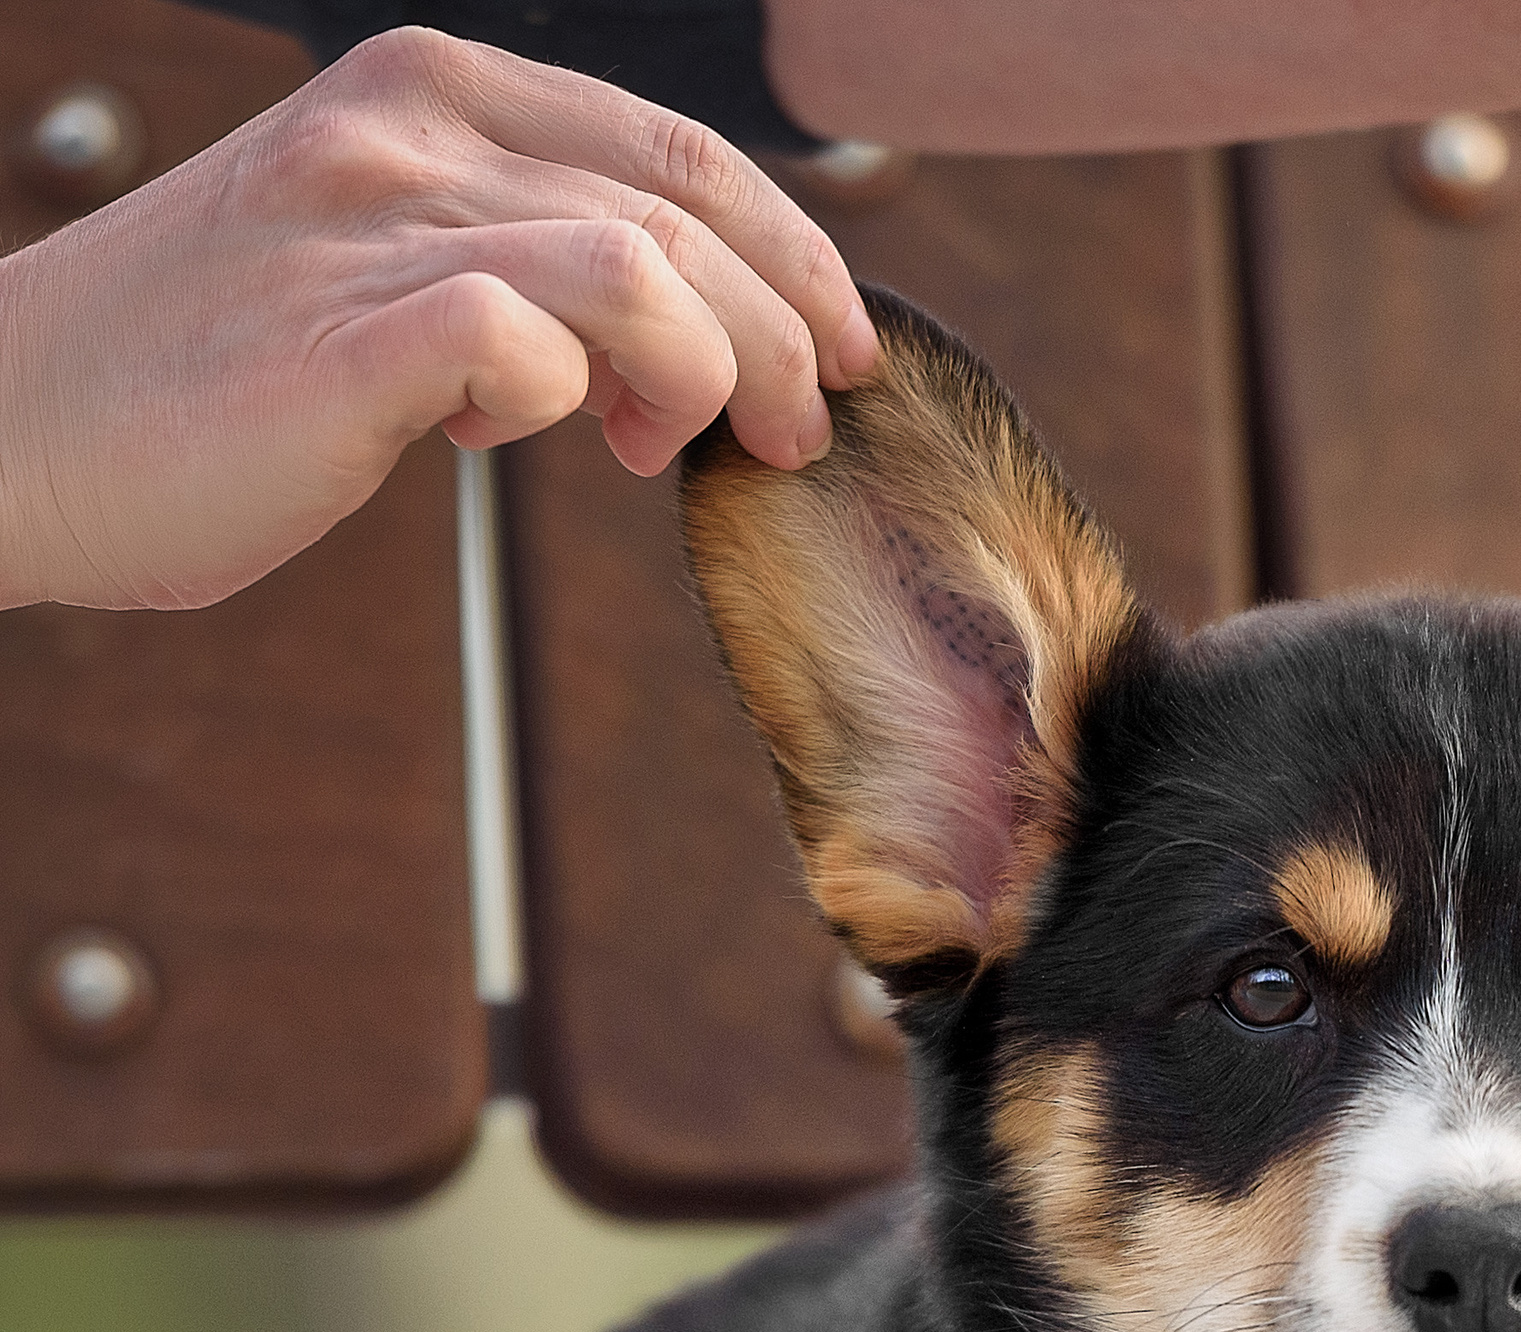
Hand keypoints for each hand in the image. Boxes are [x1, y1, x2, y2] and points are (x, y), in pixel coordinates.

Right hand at [0, 26, 872, 611]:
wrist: (17, 422)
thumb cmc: (209, 368)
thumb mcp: (376, 256)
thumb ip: (509, 259)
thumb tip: (650, 338)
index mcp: (429, 92)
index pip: (677, 145)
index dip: (797, 250)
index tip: (838, 343)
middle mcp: (405, 132)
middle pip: (686, 211)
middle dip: (786, 335)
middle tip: (792, 430)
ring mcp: (367, 225)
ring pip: (635, 270)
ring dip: (707, 375)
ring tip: (681, 449)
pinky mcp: (337, 340)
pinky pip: (520, 338)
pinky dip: (569, 397)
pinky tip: (535, 439)